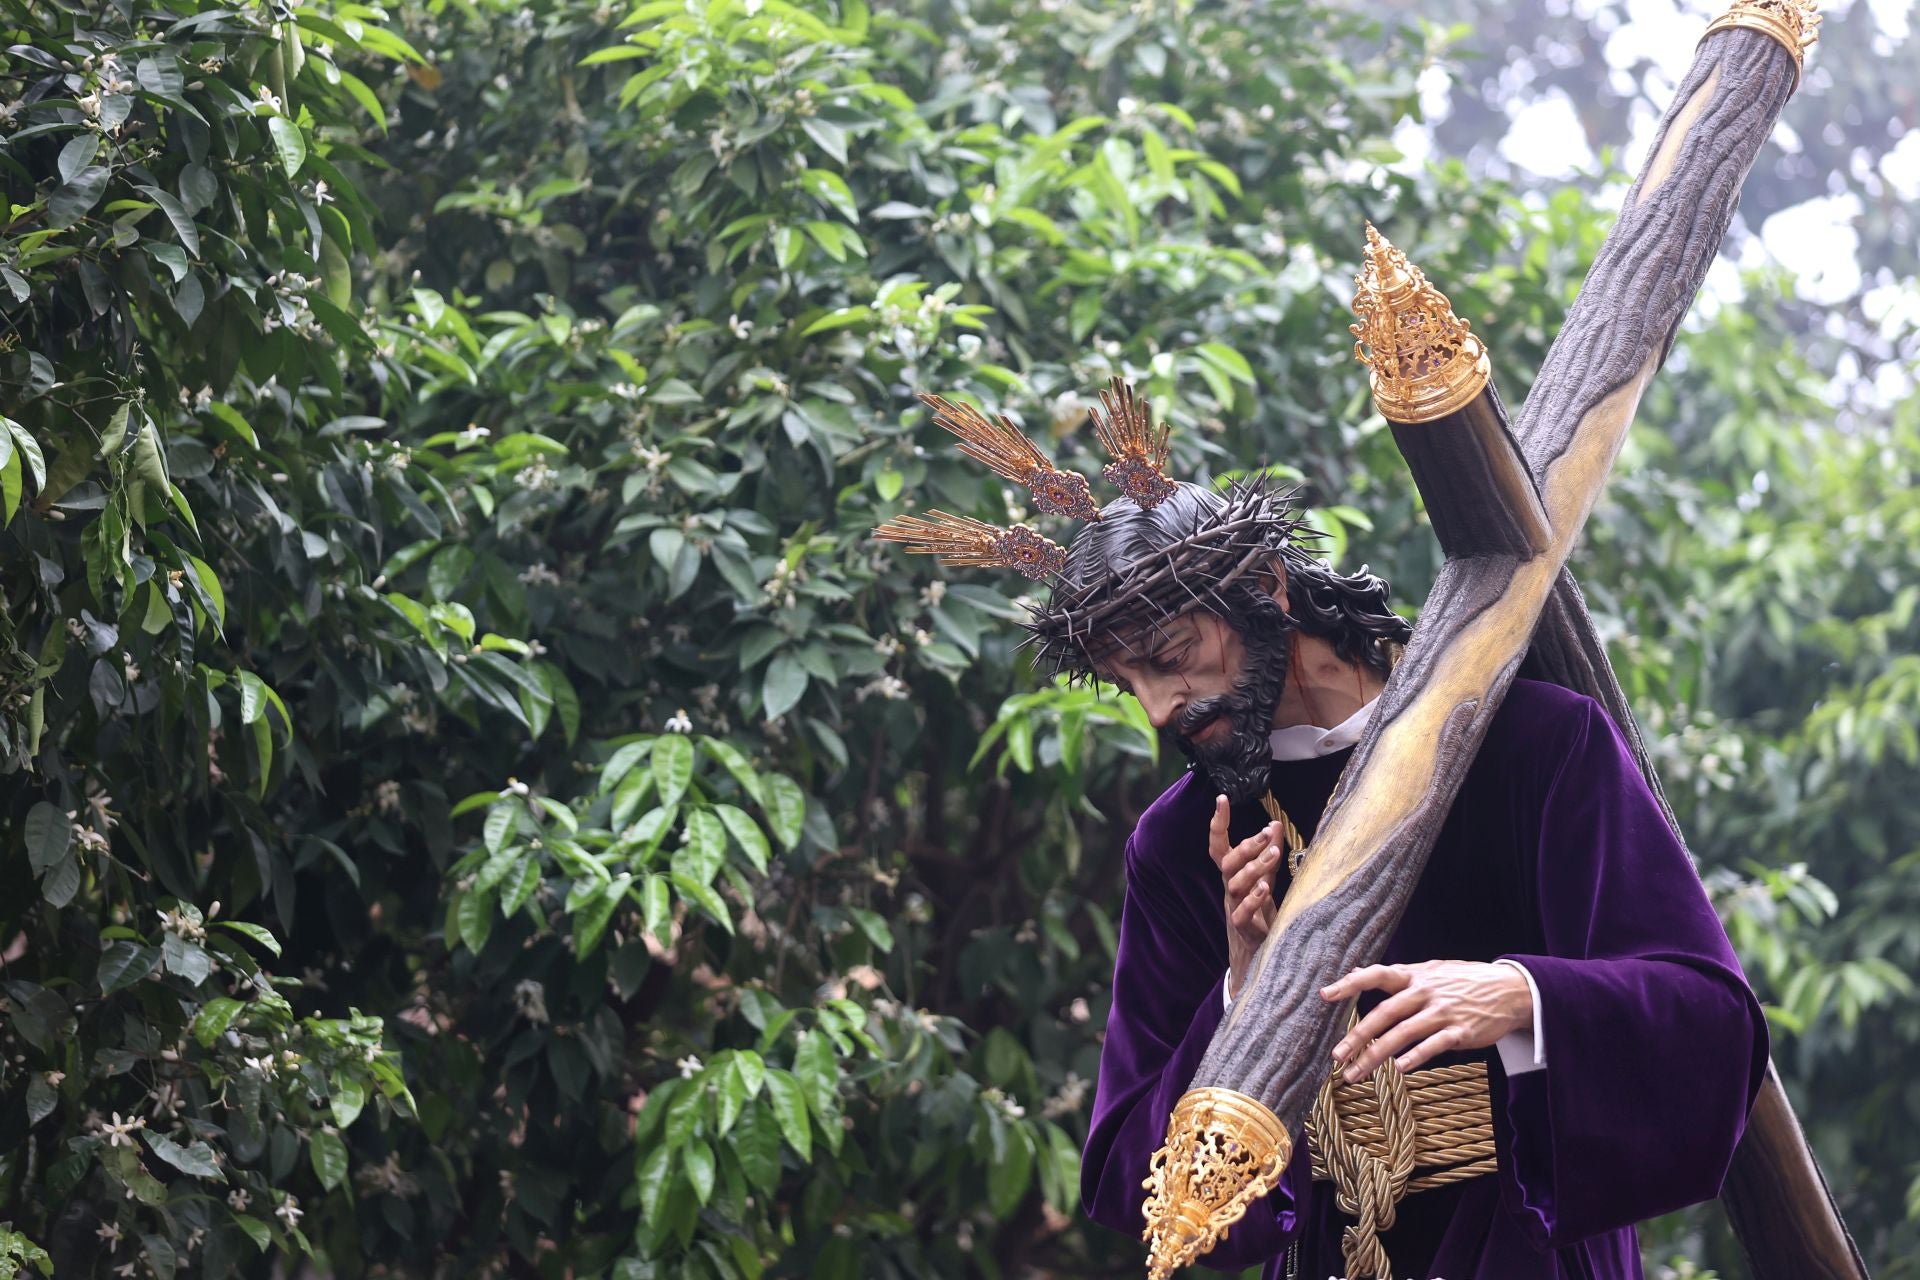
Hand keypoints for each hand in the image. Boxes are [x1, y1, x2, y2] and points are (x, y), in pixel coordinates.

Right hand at [1209, 795, 1282, 998]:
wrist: (1257, 958)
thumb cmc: (1260, 914)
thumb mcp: (1266, 880)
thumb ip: (1268, 855)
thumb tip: (1274, 824)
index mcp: (1232, 875)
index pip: (1219, 846)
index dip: (1218, 823)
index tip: (1221, 799)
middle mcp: (1229, 889)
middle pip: (1227, 862)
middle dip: (1245, 845)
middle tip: (1265, 832)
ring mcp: (1233, 909)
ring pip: (1234, 884)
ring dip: (1253, 867)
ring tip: (1272, 854)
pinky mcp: (1243, 929)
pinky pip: (1241, 913)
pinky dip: (1253, 899)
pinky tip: (1265, 888)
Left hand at [1320, 960, 1531, 1082]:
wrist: (1511, 990)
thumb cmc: (1463, 981)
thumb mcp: (1429, 970)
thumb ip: (1395, 976)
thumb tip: (1355, 970)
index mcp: (1414, 976)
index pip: (1376, 975)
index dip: (1350, 983)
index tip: (1325, 995)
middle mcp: (1424, 992)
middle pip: (1384, 1013)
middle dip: (1357, 1036)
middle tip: (1335, 1056)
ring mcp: (1443, 1012)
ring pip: (1403, 1034)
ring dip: (1376, 1055)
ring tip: (1355, 1074)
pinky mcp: (1461, 1032)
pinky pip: (1434, 1045)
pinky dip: (1416, 1056)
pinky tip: (1399, 1070)